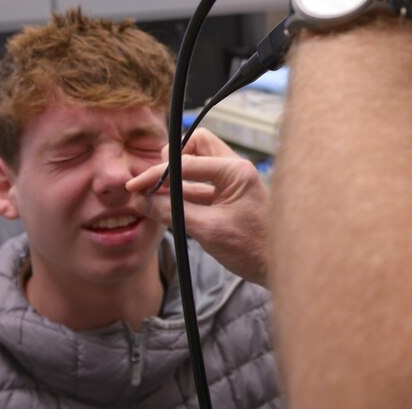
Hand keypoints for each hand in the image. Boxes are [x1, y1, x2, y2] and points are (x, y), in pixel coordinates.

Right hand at [127, 128, 269, 286]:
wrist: (277, 266)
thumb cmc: (252, 249)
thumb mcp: (208, 230)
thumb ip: (173, 212)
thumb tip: (143, 201)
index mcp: (236, 170)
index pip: (187, 161)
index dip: (156, 173)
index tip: (134, 186)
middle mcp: (235, 169)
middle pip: (196, 146)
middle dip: (171, 160)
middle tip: (153, 183)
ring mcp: (232, 182)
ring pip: (197, 164)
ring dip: (174, 177)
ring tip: (152, 196)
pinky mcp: (227, 196)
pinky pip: (199, 185)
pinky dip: (181, 192)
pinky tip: (164, 205)